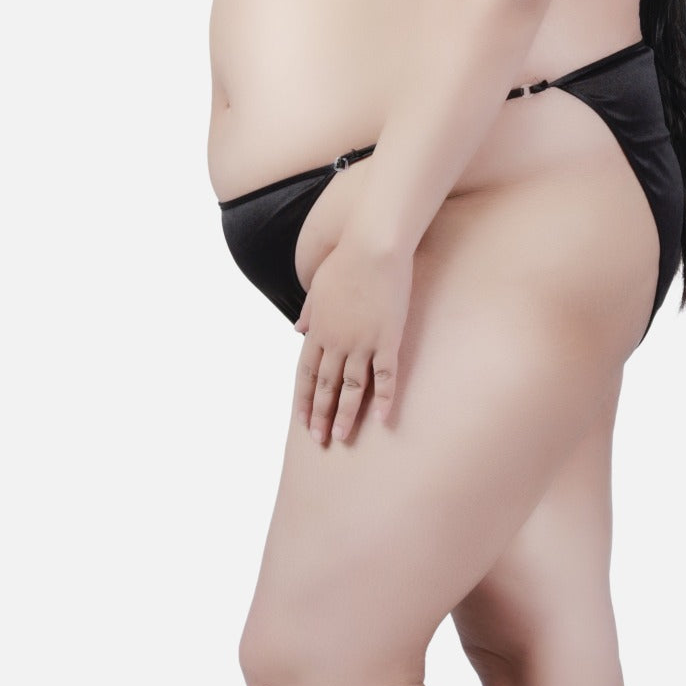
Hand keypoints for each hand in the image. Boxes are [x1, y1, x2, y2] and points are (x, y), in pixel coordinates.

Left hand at [292, 233, 413, 444]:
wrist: (372, 245)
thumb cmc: (346, 260)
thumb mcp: (318, 285)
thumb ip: (308, 312)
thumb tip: (297, 330)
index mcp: (319, 329)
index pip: (306, 373)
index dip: (304, 399)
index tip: (302, 420)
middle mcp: (337, 341)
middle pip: (326, 386)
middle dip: (321, 415)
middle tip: (319, 440)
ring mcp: (362, 342)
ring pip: (352, 388)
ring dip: (345, 415)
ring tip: (342, 437)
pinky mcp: (387, 338)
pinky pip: (385, 376)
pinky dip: (384, 399)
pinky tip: (382, 419)